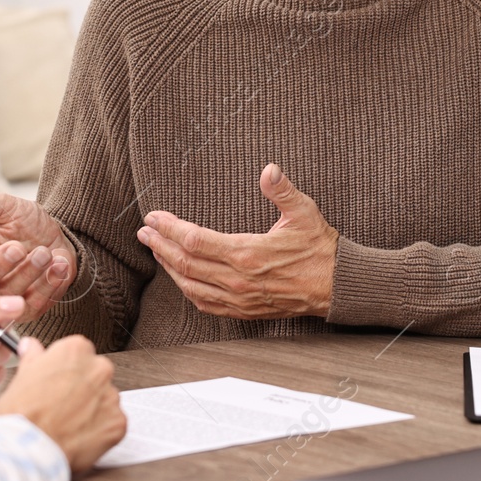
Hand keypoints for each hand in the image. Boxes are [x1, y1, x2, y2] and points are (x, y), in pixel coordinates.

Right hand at [0, 193, 75, 320]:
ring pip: (8, 295)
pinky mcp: (28, 307)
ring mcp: (5, 296)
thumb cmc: (22, 221)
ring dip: (28, 273)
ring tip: (44, 253)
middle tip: (18, 248)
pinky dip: (49, 285)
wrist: (56, 233)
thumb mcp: (2, 206)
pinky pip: (34, 305)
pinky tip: (59, 265)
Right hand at [0, 335, 126, 474]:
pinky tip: (78, 438)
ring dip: (92, 410)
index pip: (78, 354)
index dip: (65, 372)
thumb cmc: (21, 415)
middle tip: (61, 407)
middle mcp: (99, 369)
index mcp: (76, 351)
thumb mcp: (21, 378)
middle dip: (82, 390)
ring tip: (67, 426)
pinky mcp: (118, 423)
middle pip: (95, 376)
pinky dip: (99, 432)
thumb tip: (31, 347)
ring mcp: (111, 397)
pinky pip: (111, 424)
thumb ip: (33, 358)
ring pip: (104, 400)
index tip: (57, 382)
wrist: (28, 451)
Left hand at [137, 164, 337, 319]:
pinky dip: (187, 290)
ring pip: (190, 286)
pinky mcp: (244, 311)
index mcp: (247, 254)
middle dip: (160, 246)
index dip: (170, 228)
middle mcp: (238, 280)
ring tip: (155, 250)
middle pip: (185, 264)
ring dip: (168, 268)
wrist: (336, 286)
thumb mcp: (304, 213)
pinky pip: (206, 304)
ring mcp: (239, 299)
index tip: (154, 216)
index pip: (195, 241)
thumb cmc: (320, 247)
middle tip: (144, 232)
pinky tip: (180, 279)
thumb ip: (282, 191)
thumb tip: (269, 169)